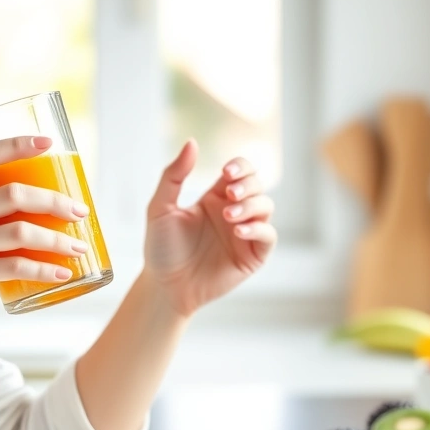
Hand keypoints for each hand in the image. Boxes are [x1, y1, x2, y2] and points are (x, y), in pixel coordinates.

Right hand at [0, 136, 90, 296]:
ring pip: (20, 232)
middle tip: (80, 212)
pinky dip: (45, 269)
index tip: (48, 143)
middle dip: (54, 201)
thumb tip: (57, 192)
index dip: (16, 145)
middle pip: (13, 195)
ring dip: (57, 239)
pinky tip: (64, 271)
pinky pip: (16, 267)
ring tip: (79, 246)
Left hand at [142, 140, 276, 315]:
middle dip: (247, 184)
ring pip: (266, 207)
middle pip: (257, 185)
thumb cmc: (161, 248)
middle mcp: (234, 212)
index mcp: (215, 197)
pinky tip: (239, 230)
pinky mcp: (252, 256)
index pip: (240, 171)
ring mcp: (245, 234)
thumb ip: (174, 175)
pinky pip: (268, 236)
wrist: (165, 286)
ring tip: (229, 216)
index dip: (240, 167)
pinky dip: (259, 229)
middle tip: (229, 193)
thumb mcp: (160, 207)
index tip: (226, 173)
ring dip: (251, 206)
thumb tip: (192, 142)